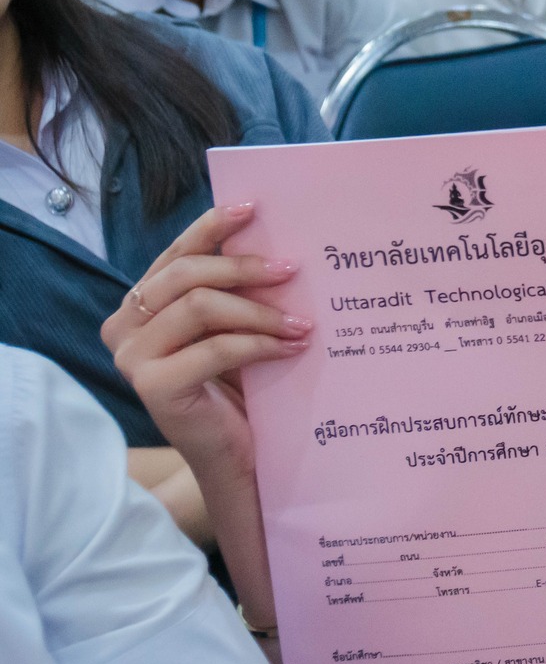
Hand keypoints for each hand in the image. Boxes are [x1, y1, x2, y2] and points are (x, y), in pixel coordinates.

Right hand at [101, 203, 307, 478]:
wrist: (237, 455)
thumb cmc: (239, 388)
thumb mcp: (233, 328)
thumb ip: (233, 292)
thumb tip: (275, 243)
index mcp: (140, 305)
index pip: (175, 255)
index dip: (210, 228)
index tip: (253, 208)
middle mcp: (124, 327)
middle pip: (185, 275)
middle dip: (243, 267)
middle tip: (293, 269)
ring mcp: (132, 359)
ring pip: (201, 307)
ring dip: (260, 311)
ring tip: (303, 321)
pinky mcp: (153, 387)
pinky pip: (216, 348)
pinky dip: (261, 343)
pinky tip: (293, 347)